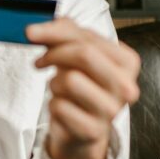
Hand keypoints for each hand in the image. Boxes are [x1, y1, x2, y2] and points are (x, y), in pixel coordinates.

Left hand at [26, 18, 140, 158]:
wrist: (84, 131)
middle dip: (54, 53)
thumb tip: (39, 27)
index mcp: (127, 62)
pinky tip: (63, 108)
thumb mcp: (78, 55)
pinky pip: (59, 106)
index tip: (31, 32)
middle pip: (83, 54)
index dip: (55, 32)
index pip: (88, 37)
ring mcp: (112, 110)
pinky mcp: (93, 130)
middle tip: (39, 60)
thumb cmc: (82, 86)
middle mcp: (126, 86)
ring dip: (54, 83)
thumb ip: (64, 34)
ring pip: (69, 80)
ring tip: (59, 89)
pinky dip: (53, 105)